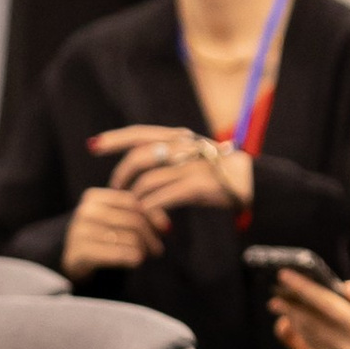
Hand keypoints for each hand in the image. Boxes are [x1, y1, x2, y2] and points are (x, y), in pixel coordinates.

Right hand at [62, 183, 159, 278]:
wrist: (70, 258)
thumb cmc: (99, 237)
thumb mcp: (115, 220)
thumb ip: (138, 215)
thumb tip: (166, 225)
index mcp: (94, 197)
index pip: (133, 201)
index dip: (153, 215)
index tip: (165, 229)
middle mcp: (85, 211)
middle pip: (133, 220)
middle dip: (151, 236)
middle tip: (158, 249)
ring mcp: (80, 231)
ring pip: (128, 238)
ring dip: (143, 249)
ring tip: (145, 255)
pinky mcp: (79, 251)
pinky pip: (117, 254)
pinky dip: (132, 258)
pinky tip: (136, 261)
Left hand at [92, 126, 250, 215]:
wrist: (256, 183)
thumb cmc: (224, 174)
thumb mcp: (197, 159)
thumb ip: (172, 158)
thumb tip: (145, 167)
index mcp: (181, 138)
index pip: (141, 133)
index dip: (115, 139)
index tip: (93, 145)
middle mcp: (185, 147)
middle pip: (140, 156)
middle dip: (122, 174)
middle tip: (116, 189)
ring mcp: (192, 166)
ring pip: (149, 179)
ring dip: (136, 196)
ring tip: (133, 208)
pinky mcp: (199, 186)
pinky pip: (165, 196)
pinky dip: (151, 206)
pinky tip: (147, 215)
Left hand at [271, 275, 349, 348]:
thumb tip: (346, 288)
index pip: (324, 302)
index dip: (302, 286)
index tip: (284, 274)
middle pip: (306, 321)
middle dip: (288, 304)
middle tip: (277, 294)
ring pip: (302, 340)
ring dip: (290, 324)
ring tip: (286, 312)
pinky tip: (300, 339)